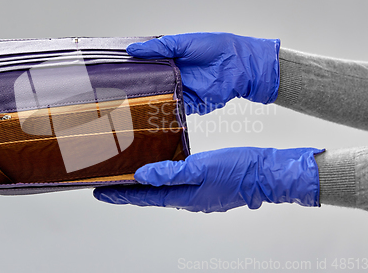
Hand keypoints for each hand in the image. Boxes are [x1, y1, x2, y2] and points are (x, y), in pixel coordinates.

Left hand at [93, 147, 322, 212]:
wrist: (268, 173)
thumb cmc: (238, 170)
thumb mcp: (201, 168)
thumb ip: (170, 173)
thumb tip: (142, 177)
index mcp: (184, 197)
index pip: (143, 198)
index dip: (119, 195)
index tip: (99, 192)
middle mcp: (189, 199)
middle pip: (151, 196)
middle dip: (129, 191)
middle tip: (110, 183)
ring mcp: (200, 195)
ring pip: (165, 190)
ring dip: (146, 184)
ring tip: (131, 175)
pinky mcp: (208, 187)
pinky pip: (179, 184)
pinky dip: (165, 178)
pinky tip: (165, 169)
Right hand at [127, 32, 279, 114]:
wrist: (239, 64)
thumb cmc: (215, 47)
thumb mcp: (183, 42)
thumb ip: (158, 47)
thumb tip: (133, 49)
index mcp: (171, 60)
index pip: (147, 66)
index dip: (134, 69)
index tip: (116, 71)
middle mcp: (174, 76)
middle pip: (152, 84)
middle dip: (139, 88)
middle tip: (120, 91)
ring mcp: (182, 91)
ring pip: (162, 99)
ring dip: (152, 101)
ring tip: (132, 103)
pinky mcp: (192, 104)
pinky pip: (176, 110)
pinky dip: (166, 111)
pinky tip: (154, 111)